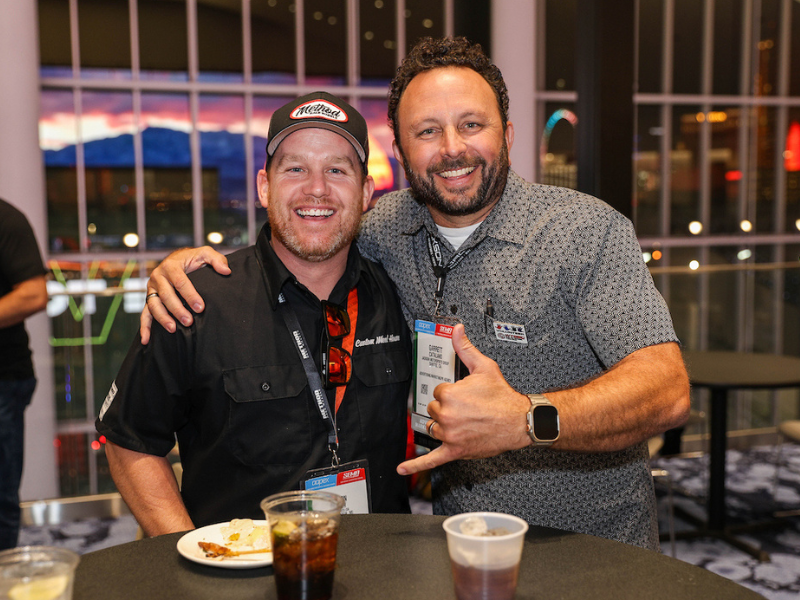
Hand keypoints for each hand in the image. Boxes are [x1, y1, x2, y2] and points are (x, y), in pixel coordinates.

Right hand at [140, 246, 229, 343]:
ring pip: (154, 305)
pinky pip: (145, 313)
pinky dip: (144, 327)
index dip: (190, 295)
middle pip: (166, 295)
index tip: (200, 307)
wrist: (177, 260)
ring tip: (174, 329)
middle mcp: (158, 277)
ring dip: (163, 318)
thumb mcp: (205, 254)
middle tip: (189, 321)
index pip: (180, 282)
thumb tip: (226, 271)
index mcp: (171, 266)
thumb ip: (216, 260)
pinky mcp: (150, 298)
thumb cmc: (192, 259)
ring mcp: (152, 289)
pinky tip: (146, 340)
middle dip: (177, 309)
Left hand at [397, 324, 530, 475]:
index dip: (451, 393)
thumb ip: (465, 349)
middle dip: (447, 408)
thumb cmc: (503, 397)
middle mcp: (446, 415)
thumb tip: (457, 330)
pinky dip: (415, 465)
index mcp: (449, 394)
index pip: (437, 392)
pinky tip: (402, 469)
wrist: (519, 422)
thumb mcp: (484, 367)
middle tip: (468, 408)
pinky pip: (431, 460)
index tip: (465, 395)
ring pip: (434, 427)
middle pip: (433, 409)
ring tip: (464, 422)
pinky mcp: (454, 450)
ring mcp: (449, 434)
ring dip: (444, 425)